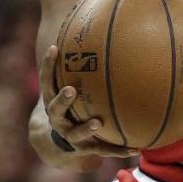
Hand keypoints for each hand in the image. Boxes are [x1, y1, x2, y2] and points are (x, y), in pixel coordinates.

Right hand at [39, 45, 137, 162]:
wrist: (62, 143)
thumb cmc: (72, 106)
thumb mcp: (71, 87)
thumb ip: (79, 67)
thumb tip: (95, 31)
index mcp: (53, 101)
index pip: (47, 80)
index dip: (48, 65)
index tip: (54, 48)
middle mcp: (58, 119)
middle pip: (55, 109)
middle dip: (62, 99)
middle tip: (70, 90)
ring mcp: (71, 136)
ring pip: (76, 134)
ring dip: (85, 128)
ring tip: (97, 123)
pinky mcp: (87, 149)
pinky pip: (103, 150)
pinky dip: (118, 150)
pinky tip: (136, 149)